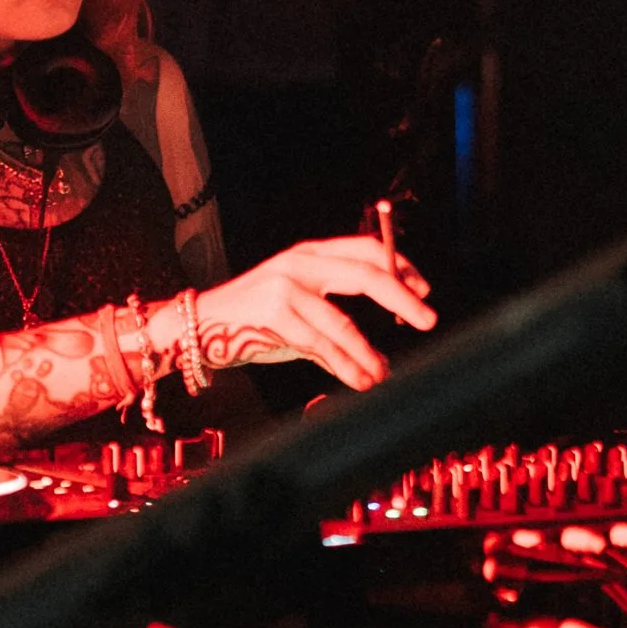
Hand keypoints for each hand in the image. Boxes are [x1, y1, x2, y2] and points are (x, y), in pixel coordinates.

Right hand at [175, 233, 435, 392]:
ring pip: (343, 322)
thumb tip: (378, 356)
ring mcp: (286, 286)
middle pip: (365, 273)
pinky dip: (346, 365)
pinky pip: (321, 345)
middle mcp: (301, 262)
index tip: (422, 289)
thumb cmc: (252, 319)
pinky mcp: (274, 314)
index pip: (365, 248)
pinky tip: (361, 379)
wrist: (198, 325)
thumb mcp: (295, 304)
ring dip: (369, 352)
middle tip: (427, 319)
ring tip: (383, 373)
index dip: (399, 265)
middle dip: (402, 298)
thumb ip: (333, 316)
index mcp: (309, 253)